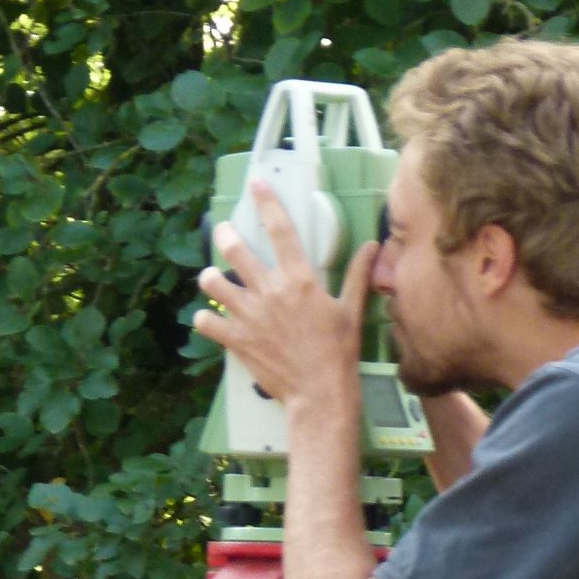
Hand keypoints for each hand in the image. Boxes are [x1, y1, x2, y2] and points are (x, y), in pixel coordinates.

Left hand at [193, 180, 375, 412]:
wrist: (319, 395)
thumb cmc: (339, 353)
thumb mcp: (352, 311)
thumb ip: (357, 275)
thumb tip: (373, 245)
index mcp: (299, 279)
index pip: (279, 229)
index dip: (265, 202)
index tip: (255, 184)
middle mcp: (269, 291)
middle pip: (233, 249)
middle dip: (224, 236)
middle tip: (224, 234)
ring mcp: (249, 315)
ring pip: (213, 282)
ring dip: (211, 278)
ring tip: (213, 279)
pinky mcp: (236, 339)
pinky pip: (206, 320)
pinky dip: (206, 318)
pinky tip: (210, 318)